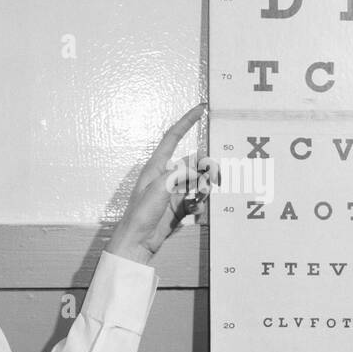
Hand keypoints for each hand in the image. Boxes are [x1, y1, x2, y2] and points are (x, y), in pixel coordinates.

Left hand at [105, 102, 216, 263]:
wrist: (137, 242)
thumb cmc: (141, 214)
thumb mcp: (160, 188)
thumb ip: (180, 174)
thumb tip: (198, 167)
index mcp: (156, 167)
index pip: (173, 137)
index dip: (187, 122)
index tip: (200, 109)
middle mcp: (165, 177)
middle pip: (192, 164)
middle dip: (204, 169)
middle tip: (214, 176)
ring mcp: (172, 193)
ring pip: (196, 183)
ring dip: (202, 190)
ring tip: (199, 199)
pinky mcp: (177, 208)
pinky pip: (195, 201)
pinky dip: (199, 205)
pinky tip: (195, 212)